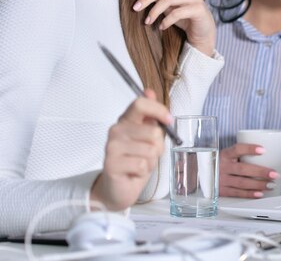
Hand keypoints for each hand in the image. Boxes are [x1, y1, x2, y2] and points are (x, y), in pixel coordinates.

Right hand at [90, 89, 171, 210]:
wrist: (118, 188)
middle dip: (158, 147)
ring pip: (150, 150)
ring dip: (151, 161)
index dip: (158, 110)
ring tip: (140, 164)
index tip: (169, 120)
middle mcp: (116, 131)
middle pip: (153, 131)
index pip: (140, 104)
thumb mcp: (147, 137)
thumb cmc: (136, 160)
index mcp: (126, 121)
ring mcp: (111, 147)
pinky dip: (143, 172)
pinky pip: (142, 165)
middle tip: (148, 155)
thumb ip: (150, 116)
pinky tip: (133, 173)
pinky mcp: (111, 164)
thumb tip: (150, 92)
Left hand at [133, 0, 215, 55]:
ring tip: (147, 21)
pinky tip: (162, 26)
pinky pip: (177, 13)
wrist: (203, 32)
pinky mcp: (198, 9)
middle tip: (135, 8)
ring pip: (168, 0)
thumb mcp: (167, 6)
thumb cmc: (184, 17)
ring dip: (155, 12)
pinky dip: (166, 21)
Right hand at [219, 144, 278, 197]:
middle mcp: (222, 167)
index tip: (263, 149)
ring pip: (242, 182)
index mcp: (224, 155)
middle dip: (260, 172)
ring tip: (271, 184)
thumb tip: (264, 155)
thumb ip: (239, 155)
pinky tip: (260, 193)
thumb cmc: (218, 163)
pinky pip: (237, 193)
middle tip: (274, 173)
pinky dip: (249, 194)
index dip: (250, 149)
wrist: (199, 175)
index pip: (237, 149)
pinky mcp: (221, 191)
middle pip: (243, 169)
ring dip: (258, 184)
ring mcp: (221, 180)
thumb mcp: (225, 155)